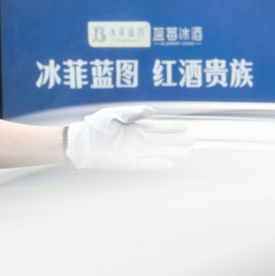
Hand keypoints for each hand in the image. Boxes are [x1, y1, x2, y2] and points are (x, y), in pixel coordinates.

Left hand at [62, 104, 189, 171]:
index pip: (158, 127)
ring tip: (187, 152)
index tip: (186, 127)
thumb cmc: (96, 125)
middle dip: (177, 140)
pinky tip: (170, 164)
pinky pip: (146, 164)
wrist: (81, 142)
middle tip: (193, 141)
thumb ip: (133, 113)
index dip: (172, 127)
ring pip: (157, 152)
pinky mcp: (127, 163)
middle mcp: (138, 140)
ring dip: (172, 152)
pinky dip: (157, 164)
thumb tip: (153, 111)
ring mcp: (134, 152)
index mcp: (136, 127)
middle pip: (162, 140)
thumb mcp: (114, 114)